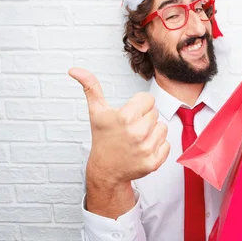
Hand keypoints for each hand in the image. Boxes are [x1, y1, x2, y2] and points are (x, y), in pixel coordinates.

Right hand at [68, 67, 169, 186]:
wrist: (105, 169)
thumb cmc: (103, 139)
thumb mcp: (97, 111)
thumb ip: (90, 87)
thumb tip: (74, 70)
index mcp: (125, 117)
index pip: (148, 99)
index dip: (139, 105)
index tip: (129, 114)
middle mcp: (137, 133)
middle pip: (155, 113)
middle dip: (144, 119)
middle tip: (131, 128)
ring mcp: (146, 149)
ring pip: (163, 128)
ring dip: (153, 132)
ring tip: (137, 138)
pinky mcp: (153, 162)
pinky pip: (167, 144)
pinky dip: (158, 147)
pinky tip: (143, 149)